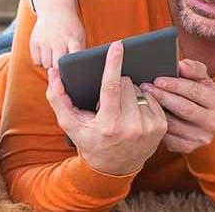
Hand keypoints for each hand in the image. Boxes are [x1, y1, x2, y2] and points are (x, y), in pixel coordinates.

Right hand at [30, 0, 84, 69]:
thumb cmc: (71, 29)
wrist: (55, 11)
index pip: (74, 55)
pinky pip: (36, 61)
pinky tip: (46, 52)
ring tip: (55, 56)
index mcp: (73, 38)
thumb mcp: (80, 37)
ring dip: (50, 64)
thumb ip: (79, 52)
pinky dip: (41, 60)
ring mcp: (44, 40)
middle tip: (63, 66)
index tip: (72, 71)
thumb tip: (80, 72)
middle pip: (57, 64)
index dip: (73, 65)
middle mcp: (58, 39)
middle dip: (60, 69)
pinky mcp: (34, 41)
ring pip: (46, 64)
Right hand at [45, 41, 167, 175]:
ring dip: (130, 93)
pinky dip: (142, 100)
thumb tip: (53, 72)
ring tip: (121, 110)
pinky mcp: (161, 127)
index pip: (111, 87)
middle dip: (117, 84)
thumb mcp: (70, 123)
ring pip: (140, 89)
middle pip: (126, 83)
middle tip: (109, 101)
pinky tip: (134, 112)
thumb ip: (58, 97)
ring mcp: (149, 128)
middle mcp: (131, 127)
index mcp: (108, 125)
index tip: (117, 45)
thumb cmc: (89, 141)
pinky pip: (152, 97)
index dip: (113, 63)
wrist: (114, 168)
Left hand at [142, 60, 214, 153]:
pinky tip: (147, 116)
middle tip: (145, 88)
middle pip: (184, 109)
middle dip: (163, 97)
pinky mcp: (189, 148)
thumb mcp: (202, 80)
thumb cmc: (199, 96)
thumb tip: (181, 65)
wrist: (205, 123)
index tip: (157, 79)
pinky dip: (156, 126)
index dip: (175, 85)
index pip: (196, 91)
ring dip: (156, 111)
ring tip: (142, 99)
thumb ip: (194, 69)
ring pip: (174, 124)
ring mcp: (202, 138)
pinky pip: (168, 137)